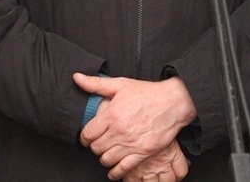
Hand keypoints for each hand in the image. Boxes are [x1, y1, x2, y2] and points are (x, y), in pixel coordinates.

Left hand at [74, 73, 195, 178]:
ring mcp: (131, 144)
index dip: (84, 137)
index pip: (88, 134)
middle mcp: (119, 131)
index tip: (87, 137)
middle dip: (94, 146)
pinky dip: (115, 172)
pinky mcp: (142, 153)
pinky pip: (123, 169)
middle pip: (96, 148)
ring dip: (104, 158)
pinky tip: (114, 170)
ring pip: (107, 159)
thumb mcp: (120, 84)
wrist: (172, 103)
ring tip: (106, 153)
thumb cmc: (147, 93)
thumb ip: (96, 83)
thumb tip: (76, 77)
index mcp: (112, 115)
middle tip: (98, 143)